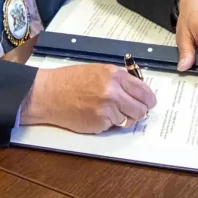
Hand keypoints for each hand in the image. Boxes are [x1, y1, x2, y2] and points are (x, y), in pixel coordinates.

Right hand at [19, 64, 155, 133]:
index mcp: (115, 76)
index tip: (148, 103)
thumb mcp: (99, 71)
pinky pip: (113, 127)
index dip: (149, 100)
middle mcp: (113, 92)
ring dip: (121, 118)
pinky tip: (95, 114)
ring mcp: (107, 110)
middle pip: (141, 110)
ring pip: (128, 120)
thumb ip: (119, 80)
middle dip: (138, 112)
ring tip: (106, 110)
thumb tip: (137, 92)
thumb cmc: (71, 80)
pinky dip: (107, 123)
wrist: (49, 93)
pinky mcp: (99, 124)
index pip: (144, 92)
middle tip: (131, 110)